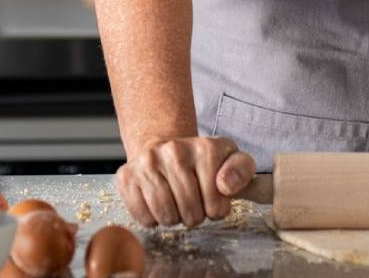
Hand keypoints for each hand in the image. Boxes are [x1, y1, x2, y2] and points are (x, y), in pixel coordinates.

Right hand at [114, 135, 255, 227]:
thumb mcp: (232, 160)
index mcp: (205, 148)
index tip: (211, 198)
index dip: (215, 209)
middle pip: (190, 213)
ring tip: (176, 204)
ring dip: (174, 218)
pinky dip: (152, 219)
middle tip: (192, 202)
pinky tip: (157, 204)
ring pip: (166, 216)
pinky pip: (143, 216)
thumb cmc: (203, 162)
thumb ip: (241, 171)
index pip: (216, 206)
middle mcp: (174, 150)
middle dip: (194, 215)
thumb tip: (225, 186)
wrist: (166, 150)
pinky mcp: (126, 177)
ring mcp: (147, 163)